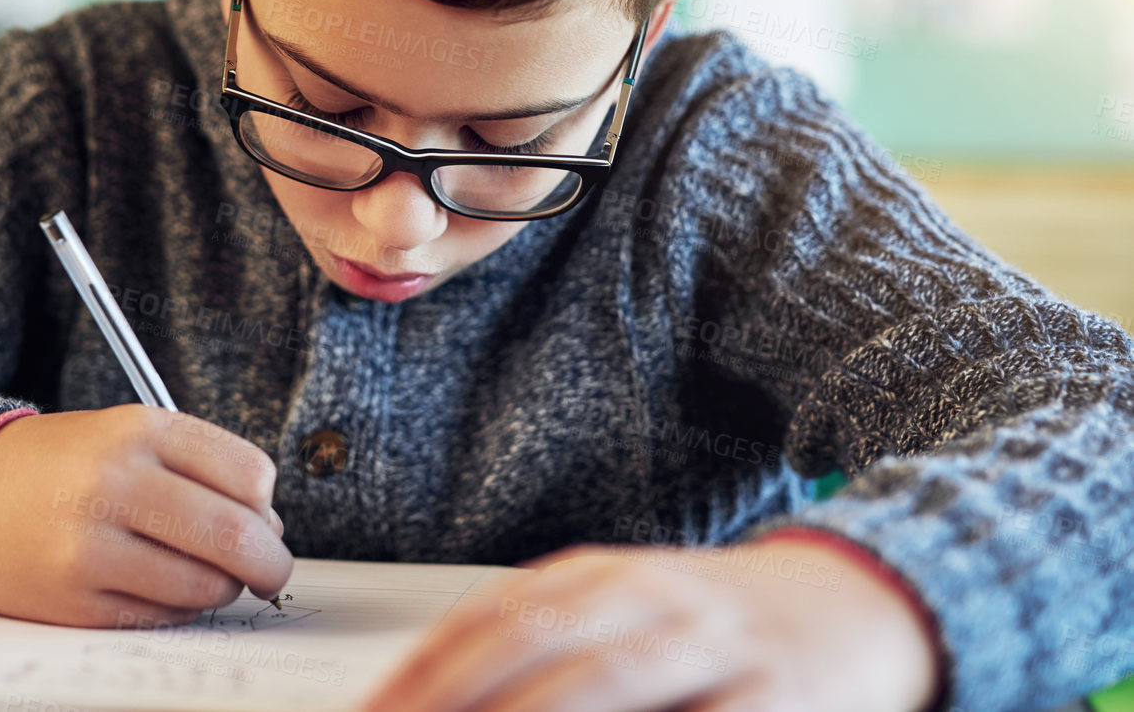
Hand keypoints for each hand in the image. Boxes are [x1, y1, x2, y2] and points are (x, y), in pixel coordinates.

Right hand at [0, 404, 291, 626]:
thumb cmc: (60, 465)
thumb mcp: (126, 434)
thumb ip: (200, 469)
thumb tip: (269, 528)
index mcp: (137, 429)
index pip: (249, 473)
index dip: (267, 505)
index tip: (263, 517)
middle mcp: (114, 482)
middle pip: (236, 535)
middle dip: (270, 562)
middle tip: (270, 570)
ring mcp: (91, 545)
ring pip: (204, 586)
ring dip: (221, 589)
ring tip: (200, 573)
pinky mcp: (75, 599)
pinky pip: (162, 617)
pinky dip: (178, 609)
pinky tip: (157, 586)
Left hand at [359, 536, 939, 711]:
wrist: (859, 596)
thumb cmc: (713, 623)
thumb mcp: (621, 615)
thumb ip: (538, 651)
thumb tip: (430, 700)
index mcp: (594, 578)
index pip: (483, 622)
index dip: (418, 677)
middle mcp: (645, 599)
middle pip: (530, 651)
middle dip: (454, 705)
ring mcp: (713, 644)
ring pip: (606, 687)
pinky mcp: (780, 693)